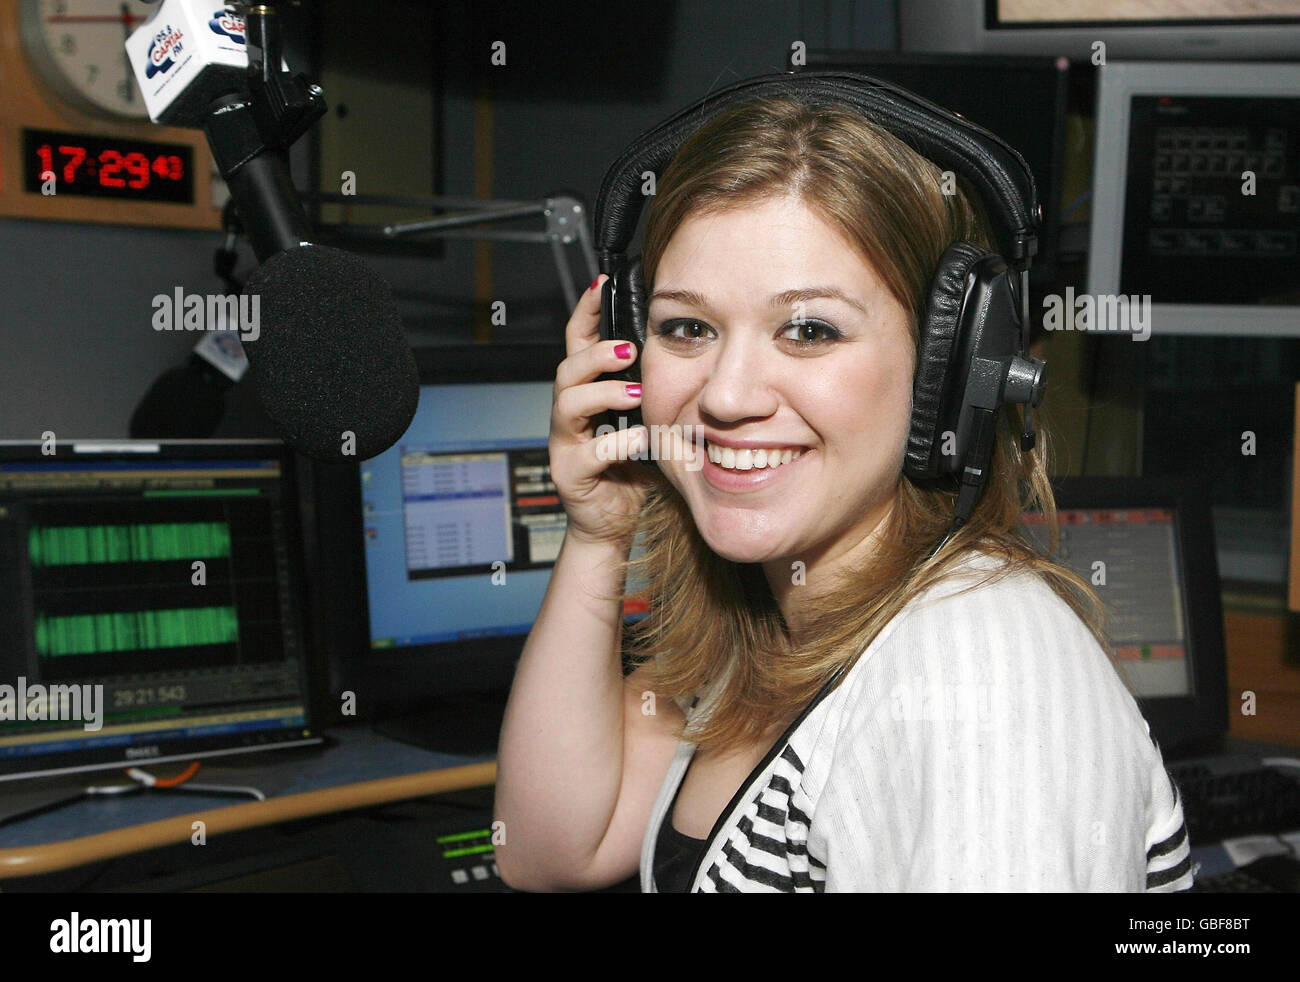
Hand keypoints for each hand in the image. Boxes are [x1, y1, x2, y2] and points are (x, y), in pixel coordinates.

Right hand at [549, 275, 651, 544]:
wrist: (613, 522)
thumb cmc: (631, 468)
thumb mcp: (646, 420)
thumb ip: (655, 390)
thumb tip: (687, 351)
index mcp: (587, 394)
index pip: (578, 343)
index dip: (586, 313)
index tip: (601, 284)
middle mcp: (569, 415)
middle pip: (567, 368)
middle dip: (596, 353)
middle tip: (629, 349)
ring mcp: (565, 443)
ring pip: (569, 404)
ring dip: (604, 393)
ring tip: (635, 395)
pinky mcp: (570, 474)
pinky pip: (589, 453)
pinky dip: (616, 445)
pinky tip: (640, 441)